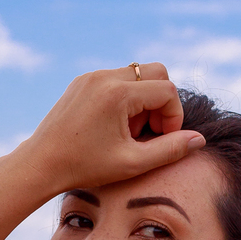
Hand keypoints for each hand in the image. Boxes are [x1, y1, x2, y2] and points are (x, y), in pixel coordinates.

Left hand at [17, 63, 203, 196]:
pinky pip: (117, 79)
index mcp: (118, 93)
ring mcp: (92, 76)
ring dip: (143, 101)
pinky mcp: (83, 81)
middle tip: (148, 132)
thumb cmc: (85, 167)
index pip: (167, 91)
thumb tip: (199, 139)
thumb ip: (170, 150)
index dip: (173, 117)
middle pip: (156, 72)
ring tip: (129, 132)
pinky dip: (126, 98)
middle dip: (161, 102)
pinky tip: (113, 126)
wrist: (41, 163)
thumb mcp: (132, 163)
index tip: (162, 140)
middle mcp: (105, 76)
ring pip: (137, 74)